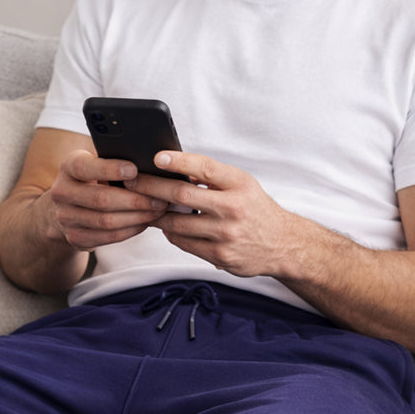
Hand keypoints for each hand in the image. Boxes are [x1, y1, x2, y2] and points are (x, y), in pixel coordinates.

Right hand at [48, 149, 169, 251]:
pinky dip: (129, 230)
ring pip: (106, 222)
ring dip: (136, 217)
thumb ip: (114, 159)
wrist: (68, 206)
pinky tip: (144, 223)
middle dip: (134, 200)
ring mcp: (66, 218)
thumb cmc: (93, 177)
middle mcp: (61, 193)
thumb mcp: (96, 162)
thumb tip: (148, 159)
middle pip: (101, 199)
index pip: (86, 168)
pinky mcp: (75, 238)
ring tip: (157, 211)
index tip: (135, 170)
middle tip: (159, 198)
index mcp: (68, 167)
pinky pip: (108, 237)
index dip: (111, 170)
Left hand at [126, 151, 305, 278]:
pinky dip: (171, 234)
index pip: (205, 168)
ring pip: (177, 224)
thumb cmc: (256, 210)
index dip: (179, 161)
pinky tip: (167, 227)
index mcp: (239, 184)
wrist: (282, 244)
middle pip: (183, 196)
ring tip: (145, 206)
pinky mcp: (219, 256)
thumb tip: (175, 168)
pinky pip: (184, 243)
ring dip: (157, 215)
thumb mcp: (242, 185)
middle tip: (133, 183)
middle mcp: (233, 208)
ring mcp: (225, 234)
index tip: (157, 157)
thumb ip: (213, 178)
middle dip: (153, 188)